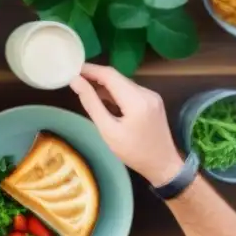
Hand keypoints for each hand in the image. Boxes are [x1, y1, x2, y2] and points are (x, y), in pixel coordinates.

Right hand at [69, 63, 183, 186]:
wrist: (164, 166)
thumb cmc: (134, 152)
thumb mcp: (108, 130)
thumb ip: (91, 103)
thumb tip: (75, 81)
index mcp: (136, 100)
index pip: (109, 75)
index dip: (89, 69)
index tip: (71, 69)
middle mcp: (146, 93)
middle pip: (116, 77)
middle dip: (95, 75)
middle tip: (74, 79)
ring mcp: (151, 96)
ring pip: (123, 83)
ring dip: (104, 84)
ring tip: (84, 87)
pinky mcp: (152, 101)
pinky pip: (130, 90)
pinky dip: (115, 91)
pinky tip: (103, 98)